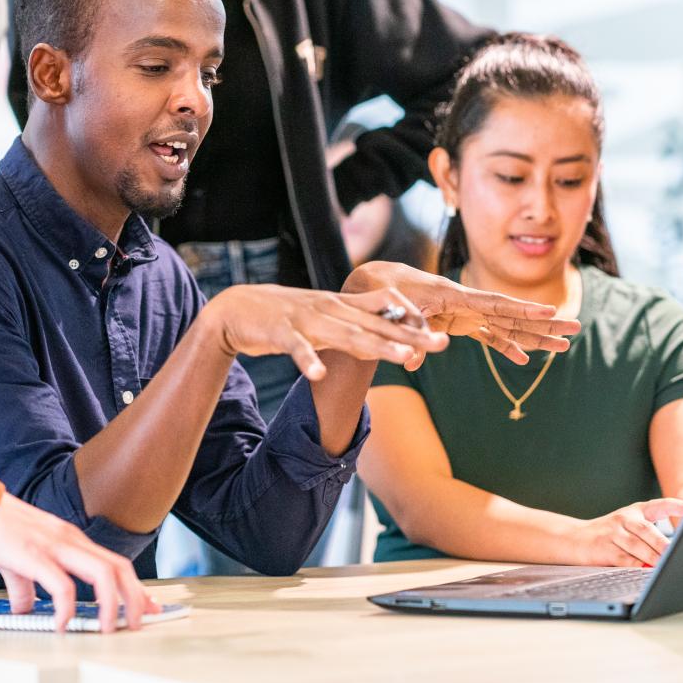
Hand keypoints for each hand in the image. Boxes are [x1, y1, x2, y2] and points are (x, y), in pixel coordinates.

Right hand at [0, 493, 157, 631]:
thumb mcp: (21, 559)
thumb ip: (28, 584)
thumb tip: (25, 607)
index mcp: (73, 541)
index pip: (117, 563)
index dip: (136, 587)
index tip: (148, 606)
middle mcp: (72, 541)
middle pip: (119, 568)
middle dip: (134, 598)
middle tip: (138, 623)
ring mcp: (56, 546)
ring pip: (101, 573)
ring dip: (111, 605)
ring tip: (108, 628)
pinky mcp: (35, 555)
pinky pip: (62, 585)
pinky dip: (67, 608)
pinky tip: (62, 624)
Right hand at [206, 283, 449, 379]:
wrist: (239, 308)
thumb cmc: (289, 316)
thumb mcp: (328, 316)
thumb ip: (357, 324)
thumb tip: (392, 332)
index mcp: (343, 307)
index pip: (386, 312)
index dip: (414, 323)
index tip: (441, 334)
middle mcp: (332, 310)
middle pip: (377, 325)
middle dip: (410, 335)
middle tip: (442, 343)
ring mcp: (308, 320)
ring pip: (346, 334)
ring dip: (374, 345)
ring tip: (402, 357)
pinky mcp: (281, 332)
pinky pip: (296, 348)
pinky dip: (306, 360)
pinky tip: (316, 374)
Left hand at [344, 261, 578, 366]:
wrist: (378, 282)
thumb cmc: (387, 292)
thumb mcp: (396, 310)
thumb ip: (409, 333)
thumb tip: (413, 360)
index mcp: (456, 297)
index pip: (497, 304)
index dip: (523, 310)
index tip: (550, 311)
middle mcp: (469, 304)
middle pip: (514, 316)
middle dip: (545, 324)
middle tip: (576, 328)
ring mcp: (468, 314)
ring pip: (509, 327)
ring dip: (535, 337)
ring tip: (565, 345)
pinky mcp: (461, 322)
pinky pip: (490, 336)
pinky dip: (506, 347)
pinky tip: (524, 359)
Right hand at [572, 498, 682, 566]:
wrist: (575, 538)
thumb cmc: (609, 534)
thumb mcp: (629, 525)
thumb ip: (651, 535)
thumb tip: (674, 552)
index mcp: (636, 510)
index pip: (661, 505)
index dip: (678, 506)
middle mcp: (625, 518)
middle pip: (647, 530)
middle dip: (664, 545)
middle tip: (679, 554)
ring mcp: (613, 532)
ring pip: (637, 547)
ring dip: (653, 559)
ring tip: (666, 567)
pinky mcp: (605, 548)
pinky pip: (624, 560)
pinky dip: (637, 567)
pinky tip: (646, 572)